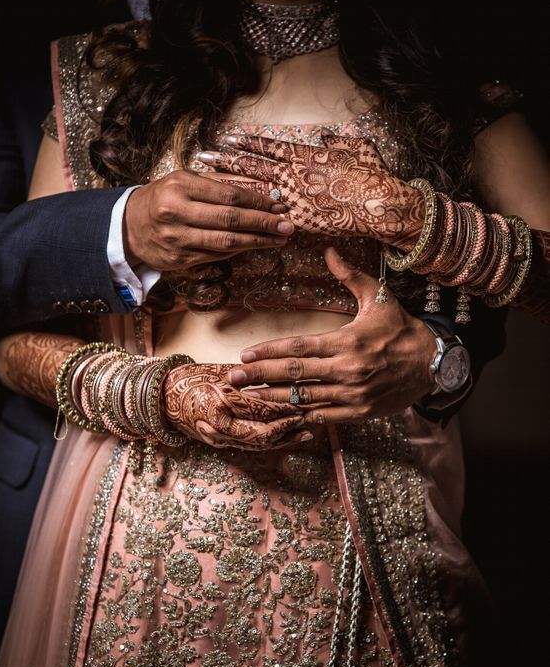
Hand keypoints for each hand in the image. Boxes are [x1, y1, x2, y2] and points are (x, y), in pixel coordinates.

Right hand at [123, 170, 294, 271]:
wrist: (128, 226)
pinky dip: (239, 251)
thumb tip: (258, 191)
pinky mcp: (179, 260)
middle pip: (231, 220)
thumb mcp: (183, 181)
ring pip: (226, 242)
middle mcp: (177, 213)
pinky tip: (255, 246)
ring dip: (257, 241)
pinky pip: (216, 256)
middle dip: (264, 223)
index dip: (258, 201)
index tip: (279, 204)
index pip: (229, 194)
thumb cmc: (162, 198)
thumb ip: (216, 184)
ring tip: (279, 238)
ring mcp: (177, 239)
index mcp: (180, 186)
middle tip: (288, 225)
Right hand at [163, 363, 309, 449]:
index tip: (304, 399)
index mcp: (218, 401)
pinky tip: (287, 438)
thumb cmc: (191, 378)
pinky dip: (271, 443)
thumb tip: (284, 374)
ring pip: (258, 445)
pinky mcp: (219, 444)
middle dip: (288, 427)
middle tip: (309, 416)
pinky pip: (249, 446)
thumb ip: (251, 376)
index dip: (285, 406)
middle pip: (262, 433)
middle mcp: (218, 425)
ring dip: (284, 440)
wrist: (160, 398)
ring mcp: (217, 438)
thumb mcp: (221, 371)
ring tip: (306, 432)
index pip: (260, 408)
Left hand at [196, 132, 423, 247]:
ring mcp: (294, 197)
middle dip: (225, 162)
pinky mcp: (297, 219)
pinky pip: (267, 218)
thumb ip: (337, 142)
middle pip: (252, 166)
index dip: (247, 143)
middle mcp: (293, 174)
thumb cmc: (371, 174)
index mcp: (305, 154)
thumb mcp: (357, 148)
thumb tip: (327, 137)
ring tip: (206, 183)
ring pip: (253, 191)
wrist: (378, 202)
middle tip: (201, 157)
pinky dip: (249, 217)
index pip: (268, 147)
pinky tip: (231, 217)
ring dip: (229, 187)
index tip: (228, 139)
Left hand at [226, 248, 436, 424]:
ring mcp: (352, 395)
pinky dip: (301, 414)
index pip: (299, 347)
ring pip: (304, 398)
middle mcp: (348, 370)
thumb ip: (350, 276)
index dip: (269, 351)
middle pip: (294, 374)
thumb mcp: (378, 298)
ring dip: (273, 397)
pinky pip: (323, 416)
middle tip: (233, 378)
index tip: (246, 354)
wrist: (433, 364)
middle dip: (260, 376)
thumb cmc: (401, 329)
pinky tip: (281, 412)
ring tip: (249, 395)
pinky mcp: (359, 413)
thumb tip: (328, 251)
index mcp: (348, 342)